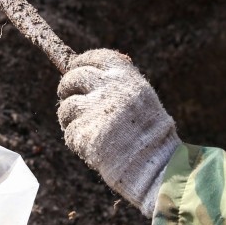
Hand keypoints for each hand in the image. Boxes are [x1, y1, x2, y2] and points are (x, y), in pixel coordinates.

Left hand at [57, 49, 180, 215]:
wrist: (159, 167)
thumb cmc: (150, 134)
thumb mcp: (141, 99)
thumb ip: (118, 84)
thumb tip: (86, 69)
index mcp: (126, 77)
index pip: (94, 57)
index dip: (81, 63)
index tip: (74, 69)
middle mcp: (110, 89)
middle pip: (72, 78)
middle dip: (66, 88)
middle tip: (68, 97)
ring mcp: (96, 111)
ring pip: (66, 107)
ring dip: (70, 118)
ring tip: (89, 130)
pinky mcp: (85, 134)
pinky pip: (69, 132)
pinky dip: (76, 141)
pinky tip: (93, 148)